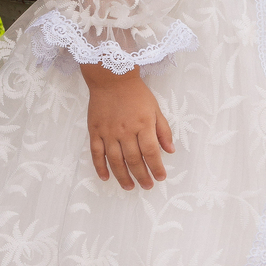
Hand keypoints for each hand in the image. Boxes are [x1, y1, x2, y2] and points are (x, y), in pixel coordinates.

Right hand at [80, 65, 173, 189]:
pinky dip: (100, 167)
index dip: (156, 167)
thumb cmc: (136, 93)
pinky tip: (106, 177)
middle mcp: (125, 131)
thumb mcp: (155, 109)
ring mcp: (108, 132)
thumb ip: (163, 130)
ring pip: (115, 160)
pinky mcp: (95, 131)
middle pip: (133, 160)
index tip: (161, 177)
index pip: (150, 152)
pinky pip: (96, 153)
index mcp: (143, 124)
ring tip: (129, 187)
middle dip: (142, 176)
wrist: (111, 78)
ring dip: (122, 176)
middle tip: (147, 186)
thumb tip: (170, 151)